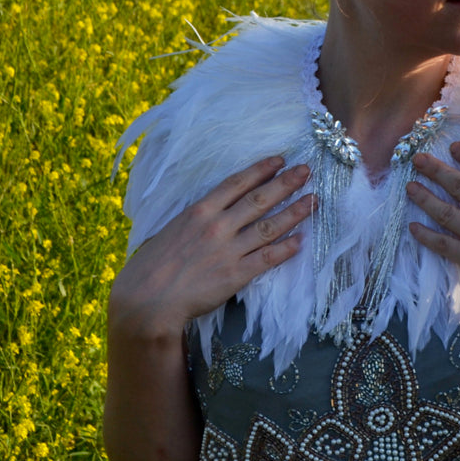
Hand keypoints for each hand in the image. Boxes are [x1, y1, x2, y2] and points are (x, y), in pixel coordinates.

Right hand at [110, 157, 312, 339]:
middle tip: (307, 171)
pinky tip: (301, 240)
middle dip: (286, 183)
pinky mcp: (235, 275)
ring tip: (314, 200)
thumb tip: (213, 209)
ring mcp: (228, 250)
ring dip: (295, 212)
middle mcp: (218, 225)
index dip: (261, 170)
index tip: (280, 160)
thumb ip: (195, 218)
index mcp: (199, 211)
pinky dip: (286, 249)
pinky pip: (267, 258)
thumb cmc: (151, 266)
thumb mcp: (171, 229)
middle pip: (259, 199)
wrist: (145, 301)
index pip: (237, 183)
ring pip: (269, 226)